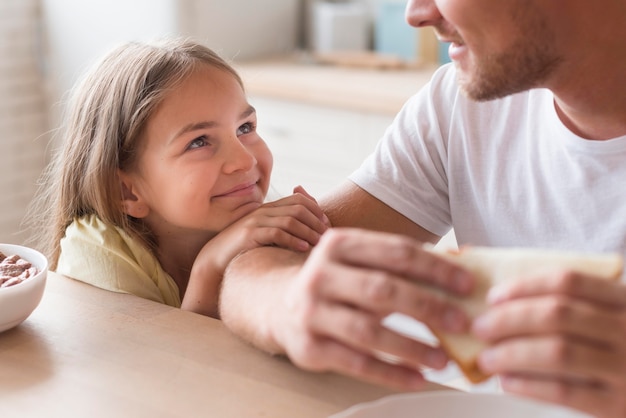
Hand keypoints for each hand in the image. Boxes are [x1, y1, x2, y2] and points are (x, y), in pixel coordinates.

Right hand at [203, 185, 329, 272]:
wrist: (216, 259)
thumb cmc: (245, 250)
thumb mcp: (267, 236)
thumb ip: (284, 228)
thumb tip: (310, 230)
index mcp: (269, 208)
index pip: (299, 199)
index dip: (316, 209)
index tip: (327, 224)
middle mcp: (264, 211)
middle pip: (298, 208)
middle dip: (316, 221)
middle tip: (327, 236)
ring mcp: (256, 221)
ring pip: (290, 220)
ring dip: (308, 232)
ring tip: (319, 244)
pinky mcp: (250, 234)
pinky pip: (277, 232)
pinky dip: (293, 240)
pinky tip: (303, 249)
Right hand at [266, 228, 474, 389]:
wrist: (278, 305)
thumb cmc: (335, 283)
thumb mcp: (358, 262)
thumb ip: (399, 264)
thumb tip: (461, 268)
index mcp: (339, 244)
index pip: (396, 252)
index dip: (436, 268)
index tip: (467, 285)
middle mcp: (321, 275)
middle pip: (383, 289)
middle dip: (428, 306)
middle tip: (462, 322)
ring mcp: (311, 312)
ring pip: (369, 331)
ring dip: (412, 346)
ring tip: (443, 358)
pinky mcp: (309, 347)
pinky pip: (357, 363)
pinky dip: (391, 373)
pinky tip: (417, 378)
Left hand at [472, 271, 625, 416]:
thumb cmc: (623, 350)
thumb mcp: (611, 319)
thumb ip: (575, 307)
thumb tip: (503, 304)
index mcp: (623, 301)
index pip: (567, 281)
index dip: (523, 286)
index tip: (494, 297)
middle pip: (556, 314)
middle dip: (508, 320)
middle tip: (480, 327)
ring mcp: (625, 368)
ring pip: (556, 352)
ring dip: (511, 353)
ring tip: (487, 358)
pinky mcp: (618, 405)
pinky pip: (564, 390)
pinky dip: (528, 385)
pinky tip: (508, 381)